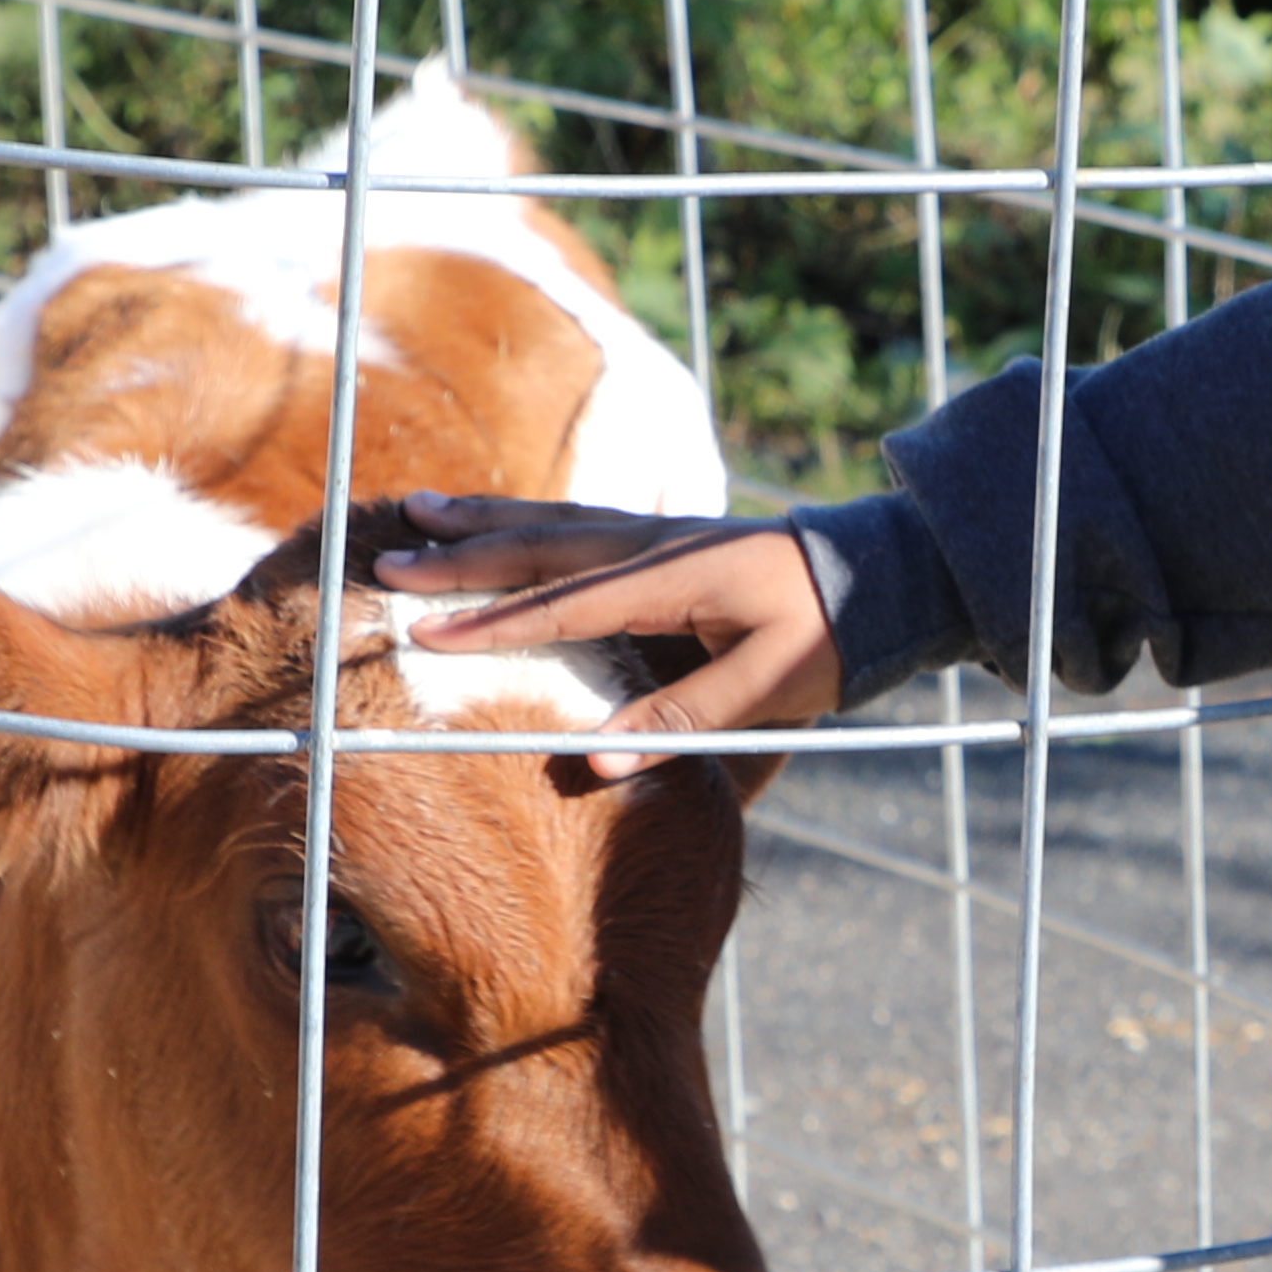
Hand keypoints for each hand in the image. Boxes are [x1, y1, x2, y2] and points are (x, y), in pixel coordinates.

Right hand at [376, 497, 839, 783]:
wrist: (883, 574)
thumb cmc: (829, 636)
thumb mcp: (768, 692)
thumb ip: (683, 722)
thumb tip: (595, 760)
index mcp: (671, 582)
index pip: (561, 608)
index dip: (491, 625)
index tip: (426, 635)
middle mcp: (650, 546)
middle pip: (537, 548)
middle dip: (459, 558)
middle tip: (388, 562)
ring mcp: (654, 532)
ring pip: (549, 522)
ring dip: (481, 519)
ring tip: (417, 510)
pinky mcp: (661, 535)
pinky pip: (574, 522)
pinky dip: (523, 518)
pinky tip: (493, 518)